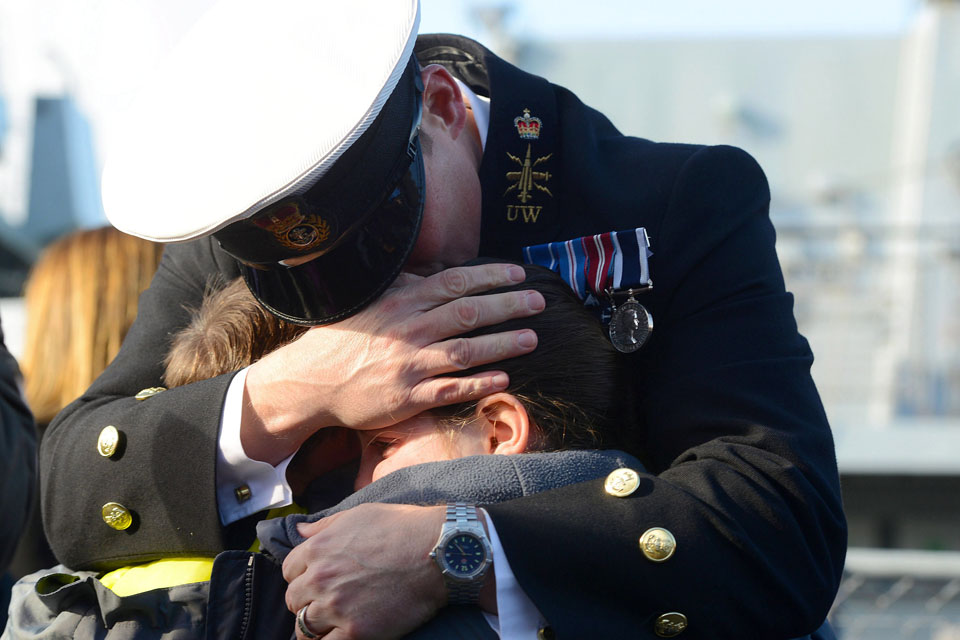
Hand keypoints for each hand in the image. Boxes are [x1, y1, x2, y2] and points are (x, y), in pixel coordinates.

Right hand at [241, 263, 543, 462]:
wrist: (311, 382)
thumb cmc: (342, 339)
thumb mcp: (369, 301)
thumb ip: (404, 286)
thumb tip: (436, 270)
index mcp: (400, 301)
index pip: (454, 283)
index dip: (490, 278)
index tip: (518, 275)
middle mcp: (407, 330)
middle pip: (467, 313)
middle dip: (507, 306)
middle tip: (538, 302)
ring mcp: (408, 365)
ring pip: (465, 350)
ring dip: (502, 344)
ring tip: (532, 338)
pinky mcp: (407, 397)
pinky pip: (450, 389)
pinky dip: (479, 383)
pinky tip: (504, 378)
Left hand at [284, 503, 446, 639]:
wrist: (437, 553)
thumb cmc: (402, 528)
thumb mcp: (359, 515)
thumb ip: (324, 526)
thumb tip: (300, 531)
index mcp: (317, 548)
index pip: (289, 571)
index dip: (302, 576)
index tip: (316, 581)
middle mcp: (320, 578)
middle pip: (293, 600)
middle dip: (307, 601)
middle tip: (326, 603)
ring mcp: (336, 606)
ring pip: (304, 627)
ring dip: (314, 626)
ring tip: (331, 624)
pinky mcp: (356, 631)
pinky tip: (341, 637)